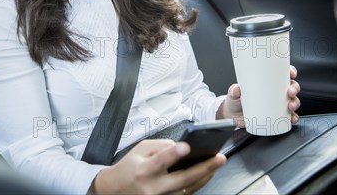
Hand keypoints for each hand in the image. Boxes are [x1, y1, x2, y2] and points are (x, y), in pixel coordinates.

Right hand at [90, 139, 225, 194]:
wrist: (116, 190)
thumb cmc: (130, 166)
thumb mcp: (140, 149)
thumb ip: (161, 146)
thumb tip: (182, 147)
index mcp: (143, 171)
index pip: (160, 162)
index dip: (174, 154)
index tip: (187, 146)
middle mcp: (153, 188)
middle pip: (183, 179)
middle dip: (204, 168)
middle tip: (220, 158)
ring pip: (189, 189)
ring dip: (205, 176)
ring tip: (217, 164)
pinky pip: (186, 194)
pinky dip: (197, 184)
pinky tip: (206, 174)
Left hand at [216, 65, 300, 125]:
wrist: (233, 117)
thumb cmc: (236, 101)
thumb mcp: (234, 95)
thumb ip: (234, 92)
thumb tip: (236, 89)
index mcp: (267, 81)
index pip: (282, 73)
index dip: (290, 71)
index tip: (291, 73)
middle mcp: (275, 91)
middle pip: (291, 86)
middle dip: (294, 88)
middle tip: (289, 93)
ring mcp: (277, 103)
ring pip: (292, 100)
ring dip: (295, 103)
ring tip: (290, 107)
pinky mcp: (277, 115)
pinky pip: (289, 116)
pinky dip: (293, 117)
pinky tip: (292, 118)